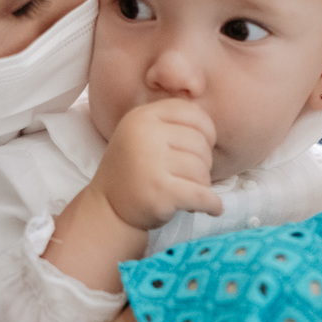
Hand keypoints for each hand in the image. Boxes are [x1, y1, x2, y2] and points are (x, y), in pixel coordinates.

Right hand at [89, 99, 223, 230]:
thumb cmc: (134, 171)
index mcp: (142, 116)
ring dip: (203, 185)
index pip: (192, 112)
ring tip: (187, 192)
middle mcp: (145, 135)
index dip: (207, 130)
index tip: (203, 147)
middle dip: (203, 163)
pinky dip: (213, 205)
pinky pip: (203, 195)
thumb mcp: (143, 134)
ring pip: (202, 170)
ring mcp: (152, 163)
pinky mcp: (160, 191)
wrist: (108, 209)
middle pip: (200, 143)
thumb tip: (212, 130)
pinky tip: (213, 209)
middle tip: (188, 178)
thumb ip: (172, 124)